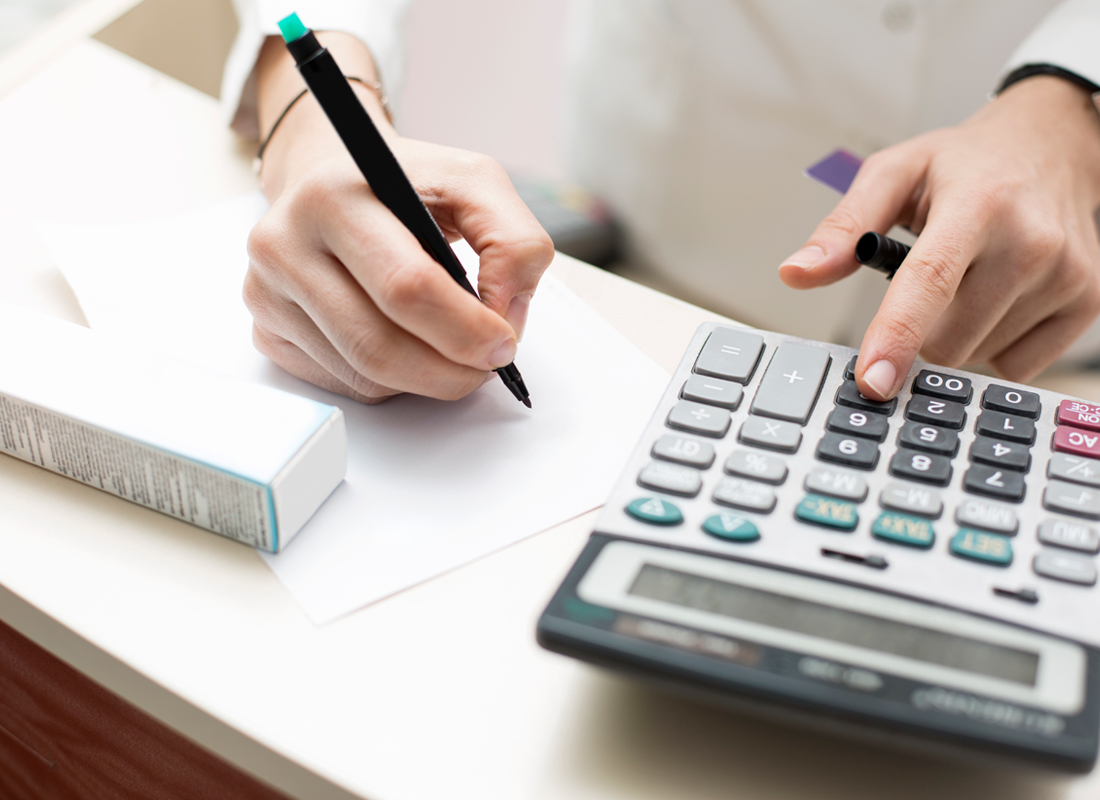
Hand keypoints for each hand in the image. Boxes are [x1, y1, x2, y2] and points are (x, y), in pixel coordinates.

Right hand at [243, 33, 552, 403]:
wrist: (332, 183)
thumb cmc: (404, 185)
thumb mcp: (473, 182)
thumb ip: (513, 240)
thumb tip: (504, 315)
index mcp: (332, 196)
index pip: (406, 286)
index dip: (465, 328)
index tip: (503, 342)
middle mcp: (284, 244)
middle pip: (379, 345)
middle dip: (451, 369)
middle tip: (488, 364)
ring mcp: (267, 293)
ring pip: (364, 375)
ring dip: (427, 380)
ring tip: (457, 354)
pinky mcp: (268, 332)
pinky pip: (345, 384)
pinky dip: (394, 382)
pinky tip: (409, 346)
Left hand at [779, 76, 1099, 399]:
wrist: (1053, 143)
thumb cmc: (964, 164)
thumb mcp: (895, 173)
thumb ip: (842, 227)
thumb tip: (795, 273)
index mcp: (976, 204)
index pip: (929, 282)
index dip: (896, 336)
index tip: (873, 382)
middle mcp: (1030, 240)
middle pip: (946, 341)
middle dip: (920, 328)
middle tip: (934, 277)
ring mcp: (1067, 274)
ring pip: (976, 355)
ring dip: (957, 332)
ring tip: (971, 277)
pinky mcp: (1086, 301)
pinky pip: (1015, 365)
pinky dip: (994, 343)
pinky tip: (999, 296)